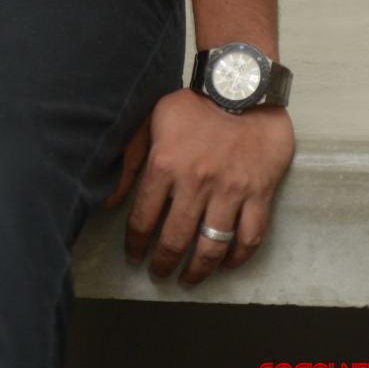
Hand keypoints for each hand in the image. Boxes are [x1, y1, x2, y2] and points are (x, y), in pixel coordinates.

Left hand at [105, 87, 294, 286]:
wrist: (242, 87)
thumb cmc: (193, 103)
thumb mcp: (152, 121)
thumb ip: (129, 160)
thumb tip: (110, 200)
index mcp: (165, 164)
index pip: (143, 217)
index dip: (136, 243)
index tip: (134, 255)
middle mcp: (196, 183)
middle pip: (175, 239)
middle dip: (163, 263)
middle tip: (159, 274)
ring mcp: (230, 191)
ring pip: (212, 246)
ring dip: (198, 270)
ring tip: (188, 280)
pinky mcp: (258, 193)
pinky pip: (249, 238)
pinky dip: (237, 258)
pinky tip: (225, 265)